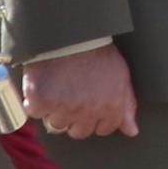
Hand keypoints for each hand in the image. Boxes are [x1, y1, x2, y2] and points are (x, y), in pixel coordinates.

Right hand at [23, 45, 139, 140]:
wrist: (71, 36)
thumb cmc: (98, 54)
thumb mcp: (121, 77)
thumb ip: (126, 106)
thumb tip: (132, 131)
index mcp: (110, 107)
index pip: (103, 129)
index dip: (96, 118)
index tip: (90, 104)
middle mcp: (87, 112)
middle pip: (78, 132)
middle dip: (76, 117)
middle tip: (73, 95)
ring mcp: (63, 108)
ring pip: (56, 124)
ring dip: (56, 110)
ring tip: (60, 87)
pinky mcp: (40, 101)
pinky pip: (35, 112)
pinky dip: (35, 101)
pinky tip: (44, 85)